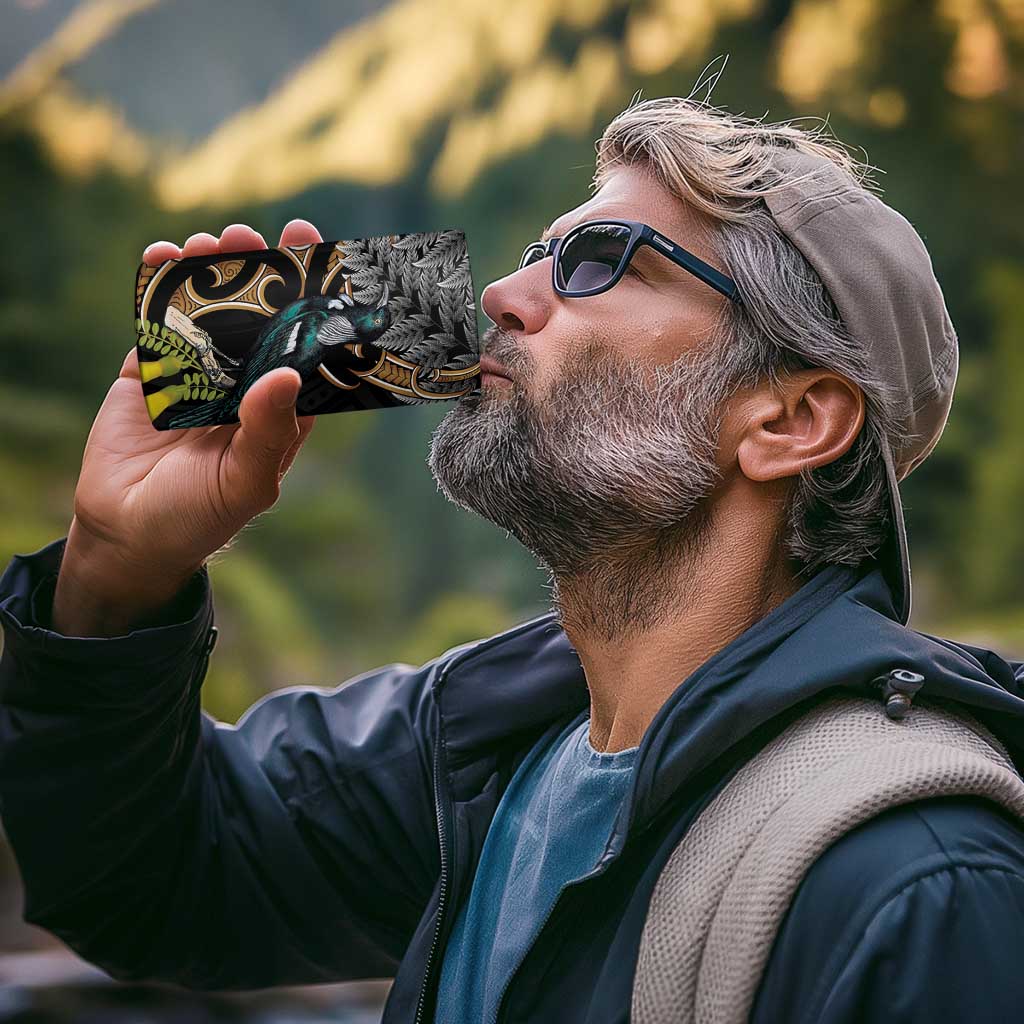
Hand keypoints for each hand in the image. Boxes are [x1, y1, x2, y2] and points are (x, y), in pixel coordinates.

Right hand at [52, 221, 323, 635]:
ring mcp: (197, 373)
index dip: (311, 302)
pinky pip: (158, 321)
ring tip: (208, 243)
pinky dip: (158, 287)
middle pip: (257, 316)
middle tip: (251, 236)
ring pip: (209, 310)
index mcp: (280, 408)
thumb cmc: (200, 517)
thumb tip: (287, 373)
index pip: (304, 346)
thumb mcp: (245, 482)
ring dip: (209, 271)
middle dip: (257, 272)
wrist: (127, 534)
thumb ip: (268, 431)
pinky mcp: (151, 371)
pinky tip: (162, 257)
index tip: (315, 254)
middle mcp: (244, 383)